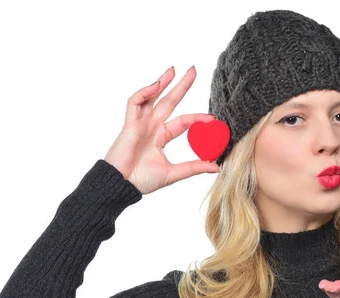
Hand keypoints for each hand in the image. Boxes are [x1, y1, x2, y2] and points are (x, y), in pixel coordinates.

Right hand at [104, 65, 219, 194]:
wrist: (122, 185)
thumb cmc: (141, 180)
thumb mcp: (173, 173)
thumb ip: (194, 168)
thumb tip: (216, 168)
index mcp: (161, 137)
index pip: (183, 121)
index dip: (198, 118)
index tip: (214, 118)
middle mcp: (152, 127)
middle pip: (169, 101)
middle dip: (181, 86)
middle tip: (194, 70)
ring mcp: (140, 123)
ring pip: (152, 97)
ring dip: (162, 82)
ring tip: (173, 70)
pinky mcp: (129, 124)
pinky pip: (135, 102)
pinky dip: (145, 92)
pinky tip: (157, 86)